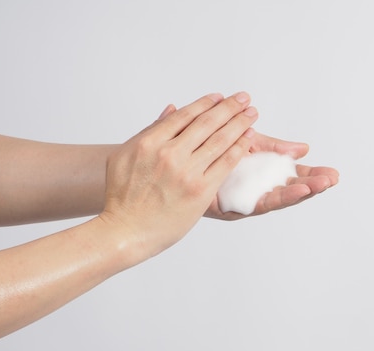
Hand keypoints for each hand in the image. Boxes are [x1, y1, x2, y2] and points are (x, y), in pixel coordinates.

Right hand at [99, 92, 256, 260]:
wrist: (125, 230)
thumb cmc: (122, 196)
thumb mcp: (125, 156)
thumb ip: (150, 131)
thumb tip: (172, 109)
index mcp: (149, 143)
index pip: (185, 116)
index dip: (206, 103)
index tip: (220, 97)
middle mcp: (169, 154)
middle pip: (207, 123)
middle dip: (229, 107)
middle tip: (244, 98)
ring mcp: (186, 173)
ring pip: (220, 140)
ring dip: (239, 124)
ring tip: (251, 113)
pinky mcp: (201, 190)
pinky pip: (226, 163)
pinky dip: (240, 147)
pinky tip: (248, 137)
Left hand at [204, 132, 339, 219]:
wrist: (173, 167)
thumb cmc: (206, 152)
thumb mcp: (246, 144)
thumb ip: (273, 147)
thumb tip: (303, 148)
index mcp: (260, 176)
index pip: (289, 177)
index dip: (310, 175)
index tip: (331, 173)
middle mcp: (254, 191)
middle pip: (289, 190)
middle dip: (313, 184)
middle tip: (334, 179)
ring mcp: (246, 200)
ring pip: (281, 198)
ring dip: (305, 191)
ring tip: (325, 184)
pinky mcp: (234, 207)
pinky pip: (262, 203)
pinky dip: (284, 197)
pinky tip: (301, 191)